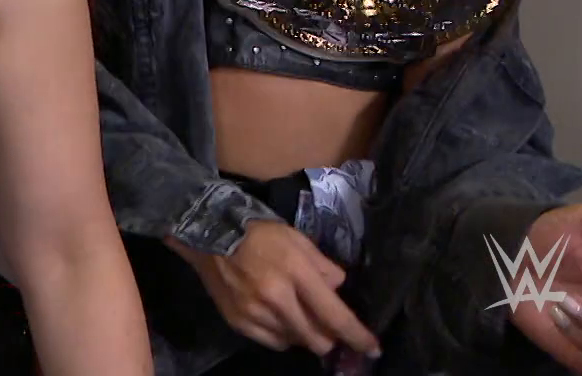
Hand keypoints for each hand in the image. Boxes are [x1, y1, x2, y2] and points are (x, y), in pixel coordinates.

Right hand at [172, 220, 380, 357]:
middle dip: (329, 337)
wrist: (208, 233)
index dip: (357, 336)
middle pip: (317, 339)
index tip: (373, 348)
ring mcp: (255, 313)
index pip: (335, 315)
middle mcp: (277, 298)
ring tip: (297, 314)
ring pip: (296, 342)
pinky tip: (278, 317)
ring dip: (304, 334)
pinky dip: (282, 334)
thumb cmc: (259, 233)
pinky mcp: (239, 322)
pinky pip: (272, 342)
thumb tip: (338, 291)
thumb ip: (323, 266)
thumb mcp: (298, 239)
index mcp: (296, 273)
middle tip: (328, 326)